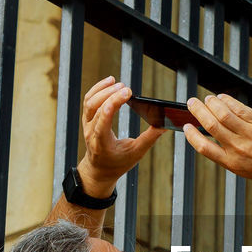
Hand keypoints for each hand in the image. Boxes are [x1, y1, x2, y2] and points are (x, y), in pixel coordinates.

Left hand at [77, 77, 165, 195]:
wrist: (99, 170)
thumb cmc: (118, 163)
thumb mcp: (136, 153)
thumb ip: (149, 138)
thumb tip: (164, 125)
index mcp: (102, 143)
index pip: (103, 119)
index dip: (114, 103)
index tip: (128, 93)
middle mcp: (91, 132)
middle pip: (96, 107)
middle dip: (111, 94)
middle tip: (126, 88)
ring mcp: (87, 124)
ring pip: (90, 101)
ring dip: (103, 89)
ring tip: (118, 83)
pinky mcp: (87, 118)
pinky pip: (89, 100)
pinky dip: (98, 89)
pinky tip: (110, 82)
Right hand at [183, 94, 251, 188]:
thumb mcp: (246, 167)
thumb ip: (231, 153)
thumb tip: (216, 134)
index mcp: (232, 162)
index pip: (204, 148)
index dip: (192, 135)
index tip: (186, 126)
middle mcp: (238, 149)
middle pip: (211, 125)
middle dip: (198, 111)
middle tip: (192, 102)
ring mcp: (250, 135)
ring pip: (223, 114)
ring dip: (212, 103)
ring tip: (208, 98)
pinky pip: (240, 108)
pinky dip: (227, 100)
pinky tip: (223, 98)